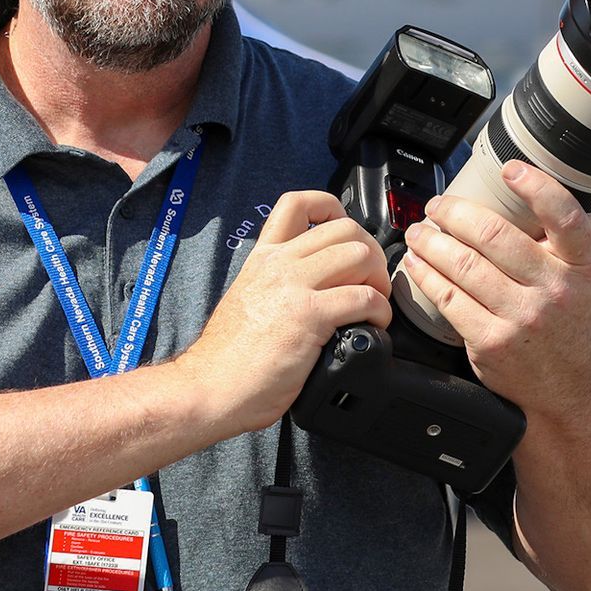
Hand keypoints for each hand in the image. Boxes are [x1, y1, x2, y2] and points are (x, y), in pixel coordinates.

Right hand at [179, 190, 389, 434]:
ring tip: (373, 305)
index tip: (346, 235)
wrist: (209, 388)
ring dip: (378, 280)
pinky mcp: (310, 316)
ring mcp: (294, 287)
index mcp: (263, 257)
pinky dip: (380, 311)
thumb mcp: (250, 299)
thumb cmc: (229, 358)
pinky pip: (365, 297)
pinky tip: (373, 327)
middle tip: (371, 282)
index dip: (333, 209)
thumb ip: (279, 283)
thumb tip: (317, 287)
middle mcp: (279, 264)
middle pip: (346, 228)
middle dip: (371, 252)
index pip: (298, 203)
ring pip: (360, 255)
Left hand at [399, 162, 590, 417]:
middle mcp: (555, 291)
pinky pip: (450, 298)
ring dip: (432, 241)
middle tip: (437, 205)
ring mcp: (522, 318)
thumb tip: (576, 174)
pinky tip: (417, 262)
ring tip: (419, 231)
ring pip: (465, 266)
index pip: (565, 218)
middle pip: (496, 237)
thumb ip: (586, 226)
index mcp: (583, 267)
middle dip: (455, 213)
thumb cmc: (572, 317)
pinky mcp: (491, 342)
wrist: (563, 386)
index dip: (537, 188)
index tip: (509, 169)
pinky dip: (427, 275)